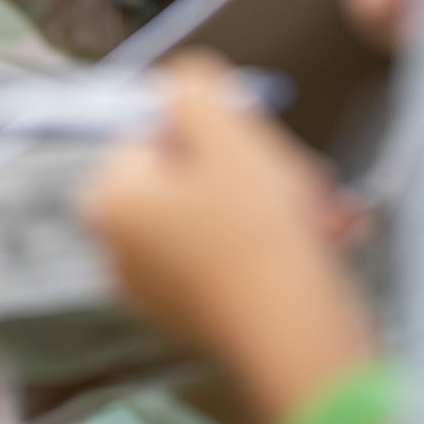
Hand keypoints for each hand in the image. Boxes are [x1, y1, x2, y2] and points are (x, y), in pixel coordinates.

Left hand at [80, 58, 377, 414]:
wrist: (296, 340)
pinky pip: (226, 258)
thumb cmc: (256, 231)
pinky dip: (265, 244)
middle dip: (248, 166)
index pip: (153, 129)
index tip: (255, 143)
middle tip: (297, 175)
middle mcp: (117, 248)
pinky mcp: (192, 319)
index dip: (212, 127)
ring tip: (314, 212)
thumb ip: (194, 89)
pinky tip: (310, 244)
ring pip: (215, 213)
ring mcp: (153, 290)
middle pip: (186, 172)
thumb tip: (180, 83)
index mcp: (110, 199)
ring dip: (268, 201)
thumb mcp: (227, 135)